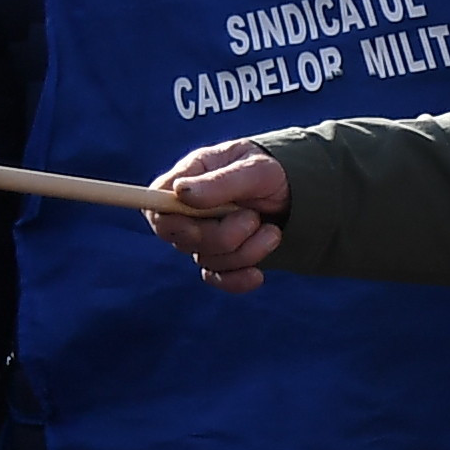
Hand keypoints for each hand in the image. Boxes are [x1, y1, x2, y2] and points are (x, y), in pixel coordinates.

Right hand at [144, 143, 289, 290]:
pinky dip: (238, 280)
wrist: (294, 191)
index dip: (173, 222)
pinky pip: (219, 279)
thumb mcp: (252, 169)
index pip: (155, 209)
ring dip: (246, 251)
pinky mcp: (222, 259)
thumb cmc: (265, 171)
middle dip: (224, 235)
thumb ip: (219, 182)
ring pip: (209, 260)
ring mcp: (202, 239)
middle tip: (253, 217)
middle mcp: (185, 214)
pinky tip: (257, 274)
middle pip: (184, 240)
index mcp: (181, 184)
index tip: (201, 220)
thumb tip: (181, 193)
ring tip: (272, 231)